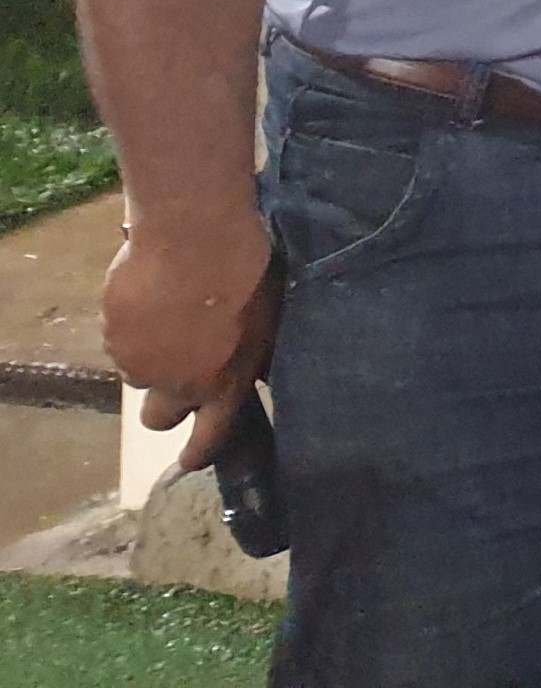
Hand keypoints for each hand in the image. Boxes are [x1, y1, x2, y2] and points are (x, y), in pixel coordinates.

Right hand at [105, 206, 280, 472]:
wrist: (197, 241)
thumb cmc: (249, 278)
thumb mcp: (269, 323)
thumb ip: (257, 357)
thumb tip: (258, 371)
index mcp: (221, 386)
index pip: (208, 440)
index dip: (198, 452)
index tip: (191, 459)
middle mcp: (174, 385)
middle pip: (157, 418)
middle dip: (164, 405)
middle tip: (176, 374)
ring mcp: (136, 362)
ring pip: (135, 375)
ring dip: (148, 357)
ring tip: (168, 319)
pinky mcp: (110, 333)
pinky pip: (117, 339)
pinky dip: (130, 326)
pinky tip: (149, 296)